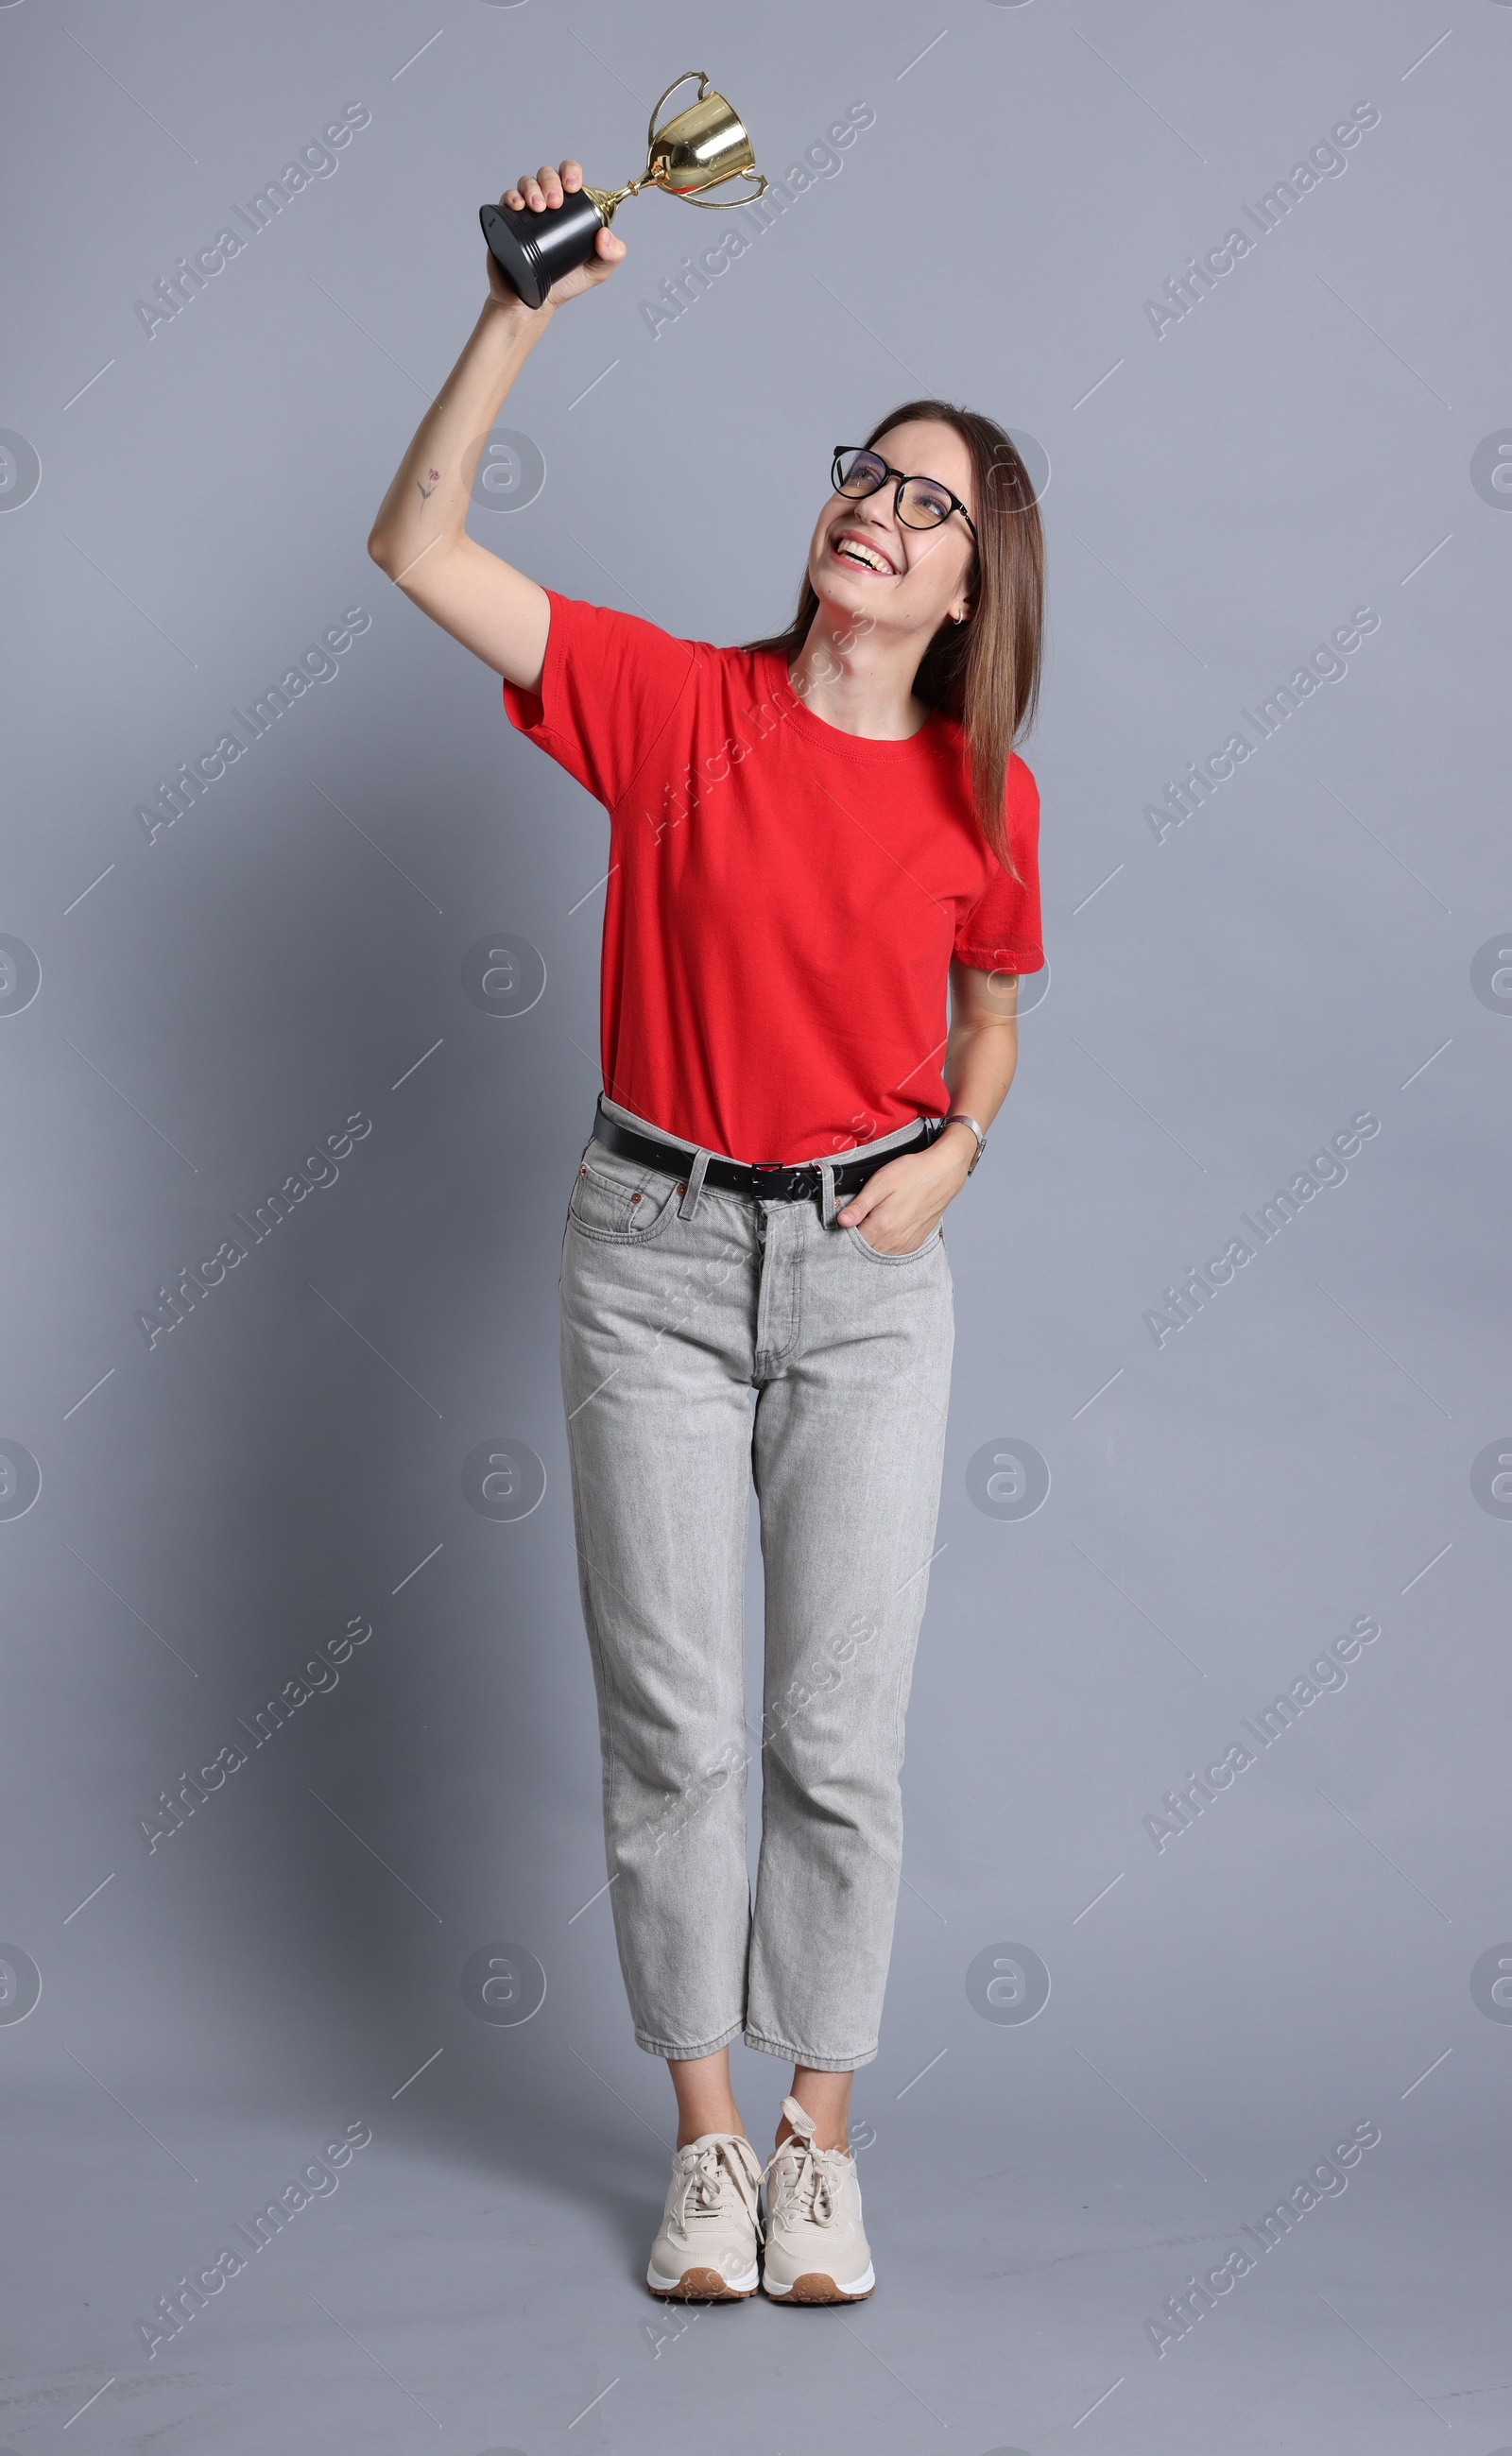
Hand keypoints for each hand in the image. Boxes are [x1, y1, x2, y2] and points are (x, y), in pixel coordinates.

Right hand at [486, 158, 625, 308]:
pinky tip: (518, 206)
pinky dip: (511, 197)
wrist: (533, 303)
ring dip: (532, 187)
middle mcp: (546, 204)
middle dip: (551, 181)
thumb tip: (606, 234)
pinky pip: (506, 199)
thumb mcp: (597, 271)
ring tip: (538, 207)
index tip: (572, 187)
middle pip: (547, 175)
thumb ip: (612, 255)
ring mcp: (525, 212)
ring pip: (526, 183)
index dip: (571, 172)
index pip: (569, 177)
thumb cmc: (565, 284)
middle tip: (554, 202)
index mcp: (569, 208)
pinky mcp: (506, 221)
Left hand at [836, 1128, 973, 1253]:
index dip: (844, 1229)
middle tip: (858, 1215)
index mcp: (882, 1226)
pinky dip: (885, 1242)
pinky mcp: (914, 1242)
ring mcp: (906, 1243)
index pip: (851, 1240)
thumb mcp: (881, 1182)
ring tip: (874, 1218)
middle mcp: (894, 1240)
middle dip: (857, 1235)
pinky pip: (892, 1250)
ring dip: (871, 1239)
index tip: (846, 1217)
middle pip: (864, 1247)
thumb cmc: (912, 1173)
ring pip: (877, 1251)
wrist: (943, 1173)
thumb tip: (842, 1221)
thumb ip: (860, 1205)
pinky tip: (887, 1226)